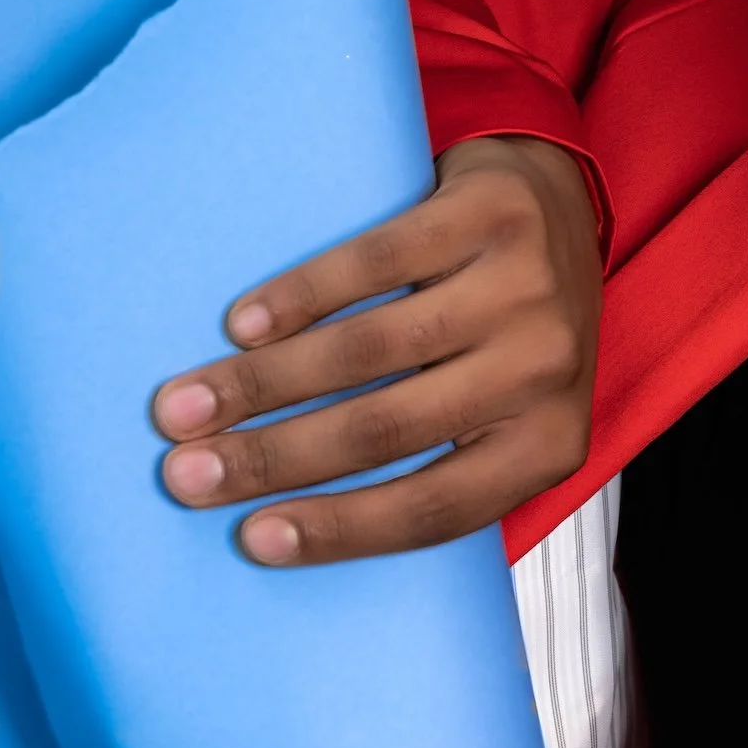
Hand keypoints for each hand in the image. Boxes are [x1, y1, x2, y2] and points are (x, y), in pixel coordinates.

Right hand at [149, 135, 601, 564]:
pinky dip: (298, 297)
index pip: (437, 508)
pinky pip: (375, 261)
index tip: (255, 539)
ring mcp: (525, 289)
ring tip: (186, 404)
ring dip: (261, 383)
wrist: (561, 209)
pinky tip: (244, 326)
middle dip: (272, 459)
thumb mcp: (504, 415)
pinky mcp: (490, 214)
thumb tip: (302, 522)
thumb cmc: (514, 332)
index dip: (341, 528)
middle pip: (386, 430)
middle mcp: (546, 370)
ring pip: (368, 349)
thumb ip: (439, 463)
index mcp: (551, 444)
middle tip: (186, 473)